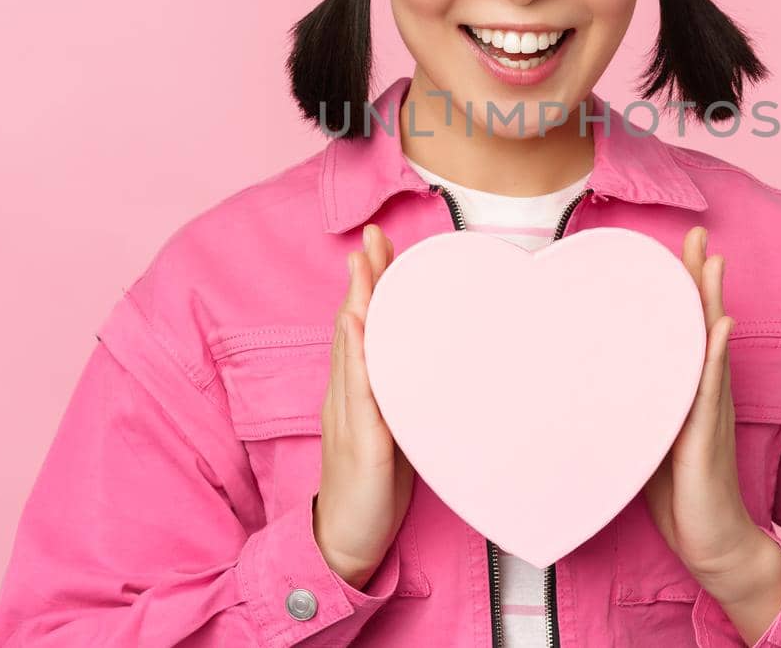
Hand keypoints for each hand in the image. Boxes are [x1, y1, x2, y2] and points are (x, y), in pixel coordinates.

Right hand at [313, 224, 415, 589]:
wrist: (346, 542)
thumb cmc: (375, 487)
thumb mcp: (396, 430)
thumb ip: (405, 394)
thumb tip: (434, 362)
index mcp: (358, 391)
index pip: (364, 328)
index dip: (370, 285)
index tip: (380, 245)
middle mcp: (347, 396)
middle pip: (354, 328)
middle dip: (363, 280)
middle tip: (372, 237)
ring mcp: (350, 418)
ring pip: (352, 353)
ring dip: (358, 308)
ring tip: (363, 268)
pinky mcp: (362, 445)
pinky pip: (359, 398)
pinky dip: (358, 362)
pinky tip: (359, 334)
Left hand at [640, 226, 763, 583]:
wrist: (712, 544)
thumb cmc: (679, 493)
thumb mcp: (646, 438)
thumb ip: (633, 405)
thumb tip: (594, 379)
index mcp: (687, 392)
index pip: (685, 331)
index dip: (683, 290)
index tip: (677, 248)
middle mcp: (704, 394)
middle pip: (704, 324)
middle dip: (701, 278)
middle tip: (699, 234)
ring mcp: (709, 414)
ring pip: (711, 346)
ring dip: (712, 302)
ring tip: (713, 262)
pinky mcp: (707, 438)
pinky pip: (711, 391)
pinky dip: (716, 355)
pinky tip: (721, 325)